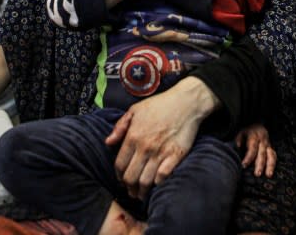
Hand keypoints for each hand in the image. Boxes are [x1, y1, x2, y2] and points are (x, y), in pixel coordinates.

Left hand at [105, 79, 212, 199]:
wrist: (186, 102)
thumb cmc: (160, 105)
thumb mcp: (135, 110)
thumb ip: (120, 127)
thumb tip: (108, 142)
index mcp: (133, 136)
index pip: (120, 164)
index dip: (118, 175)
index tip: (121, 179)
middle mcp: (145, 147)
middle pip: (131, 177)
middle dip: (128, 187)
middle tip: (130, 191)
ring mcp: (161, 152)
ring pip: (145, 181)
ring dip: (142, 191)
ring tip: (141, 193)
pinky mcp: (175, 156)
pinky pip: (163, 177)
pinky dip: (158, 183)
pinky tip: (156, 184)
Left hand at [234, 123, 276, 177]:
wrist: (257, 125)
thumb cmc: (247, 132)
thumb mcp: (241, 132)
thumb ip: (239, 139)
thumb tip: (237, 146)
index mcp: (254, 137)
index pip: (252, 148)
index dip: (248, 157)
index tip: (244, 165)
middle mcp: (262, 141)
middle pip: (262, 154)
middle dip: (260, 165)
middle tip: (257, 174)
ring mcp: (268, 145)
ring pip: (271, 155)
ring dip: (270, 165)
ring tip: (268, 175)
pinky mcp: (271, 148)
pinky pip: (274, 156)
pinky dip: (273, 163)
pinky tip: (271, 171)